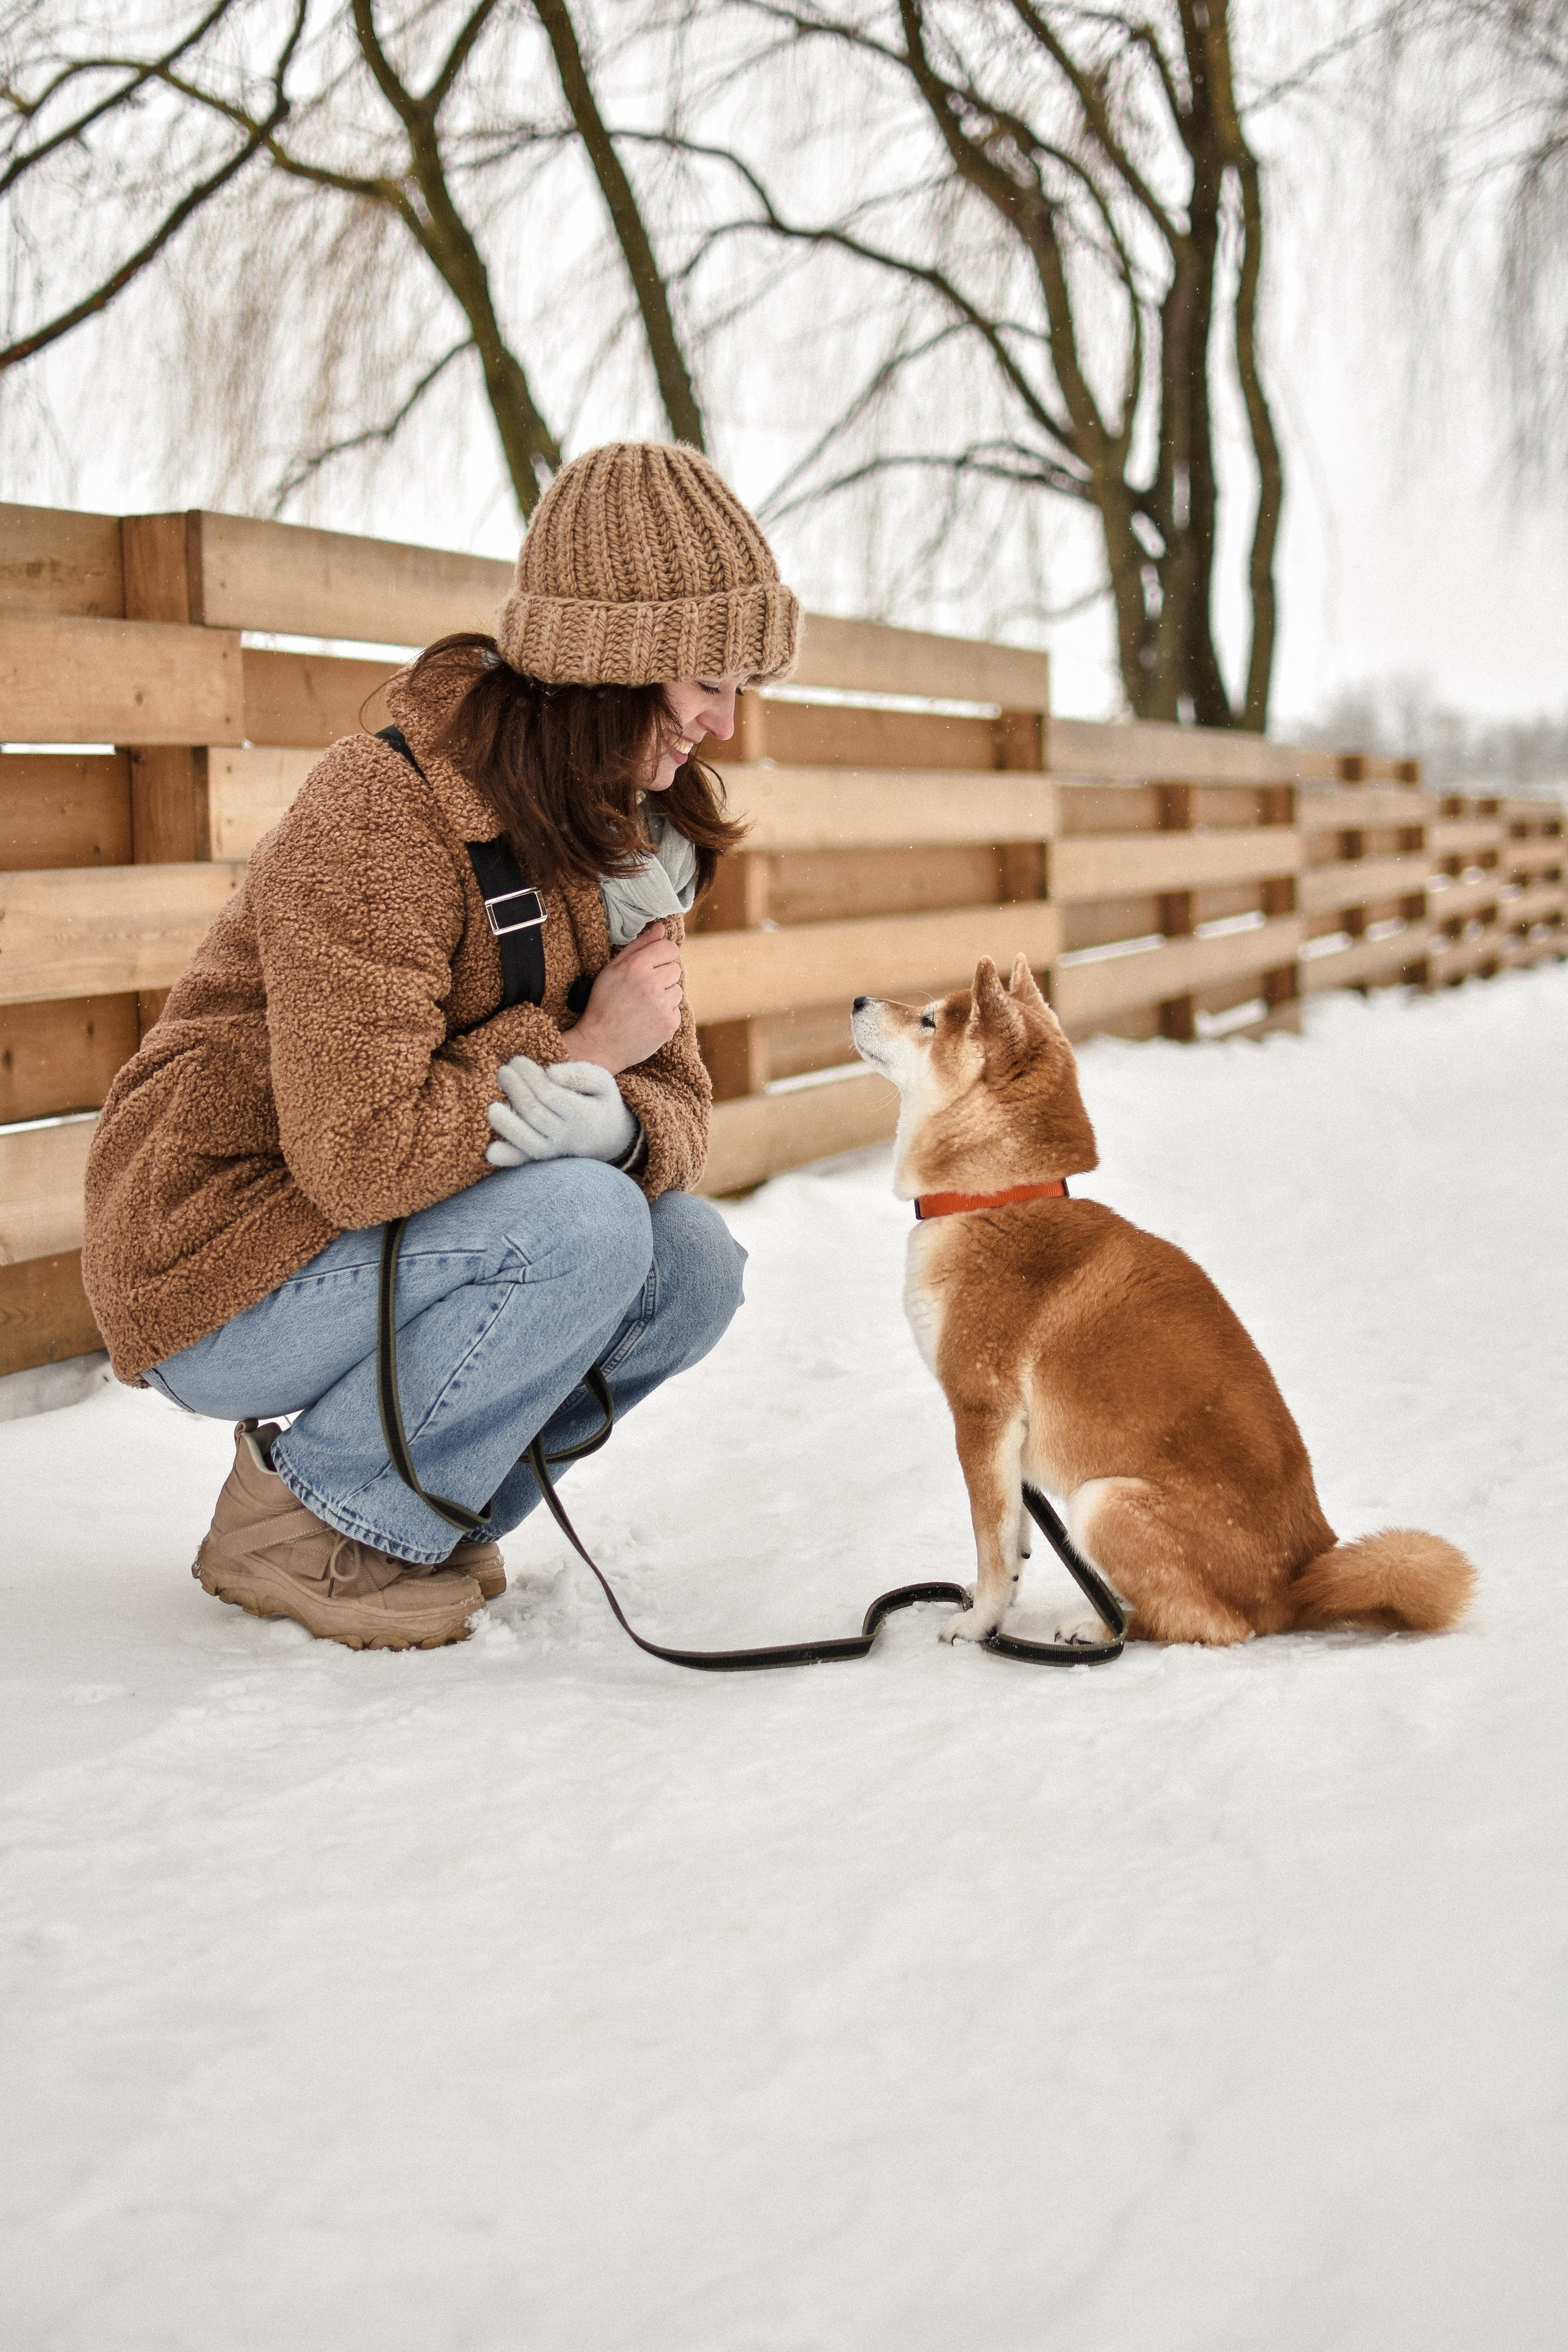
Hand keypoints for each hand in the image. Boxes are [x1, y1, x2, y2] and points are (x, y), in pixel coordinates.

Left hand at [485, 1058, 637, 1167]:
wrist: (610, 1137)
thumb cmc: (600, 1101)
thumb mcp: (602, 1082)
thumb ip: (580, 1074)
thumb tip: (550, 1072)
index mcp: (583, 1114)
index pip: (550, 1094)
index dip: (530, 1076)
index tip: (517, 1060)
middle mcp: (567, 1135)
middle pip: (534, 1113)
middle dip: (515, 1090)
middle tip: (503, 1071)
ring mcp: (554, 1150)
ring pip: (527, 1140)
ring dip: (506, 1124)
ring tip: (491, 1107)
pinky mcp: (543, 1158)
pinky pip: (524, 1160)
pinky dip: (508, 1157)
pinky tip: (490, 1151)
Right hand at [568, 922, 683, 1073]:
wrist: (600, 1044)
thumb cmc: (603, 1004)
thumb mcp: (612, 969)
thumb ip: (638, 945)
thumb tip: (661, 928)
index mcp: (635, 966)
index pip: (669, 948)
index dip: (661, 955)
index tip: (652, 965)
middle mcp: (651, 984)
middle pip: (675, 968)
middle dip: (662, 976)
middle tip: (643, 990)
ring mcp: (662, 1006)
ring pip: (677, 990)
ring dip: (665, 995)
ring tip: (644, 1005)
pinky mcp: (669, 1024)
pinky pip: (676, 1010)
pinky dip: (665, 1014)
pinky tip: (647, 1019)